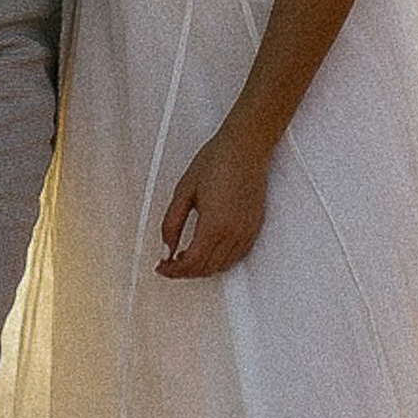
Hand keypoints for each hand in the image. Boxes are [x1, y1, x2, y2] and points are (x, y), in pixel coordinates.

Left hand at [157, 122, 272, 278]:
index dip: (173, 271)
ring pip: (222, 267)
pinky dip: (220, 260)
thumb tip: (166, 249)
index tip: (162, 267)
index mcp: (213, 225)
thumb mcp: (183, 191)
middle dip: (185, 271)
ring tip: (187, 256)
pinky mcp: (254, 227)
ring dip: (203, 268)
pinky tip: (209, 249)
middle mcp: (233, 233)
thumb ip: (171, 224)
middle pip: (206, 269)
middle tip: (170, 262)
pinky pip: (237, 257)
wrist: (245, 146)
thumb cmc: (217, 161)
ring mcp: (247, 232)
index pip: (191, 264)